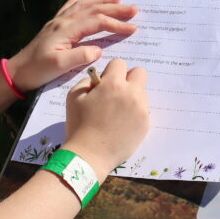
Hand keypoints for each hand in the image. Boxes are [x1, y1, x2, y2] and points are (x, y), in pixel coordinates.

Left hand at [7, 0, 137, 91]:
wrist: (16, 72)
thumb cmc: (37, 70)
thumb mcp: (59, 66)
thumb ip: (80, 56)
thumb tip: (99, 49)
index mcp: (66, 29)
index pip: (96, 22)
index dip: (116, 24)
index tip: (133, 28)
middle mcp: (63, 21)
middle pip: (93, 9)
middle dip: (115, 9)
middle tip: (134, 9)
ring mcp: (57, 22)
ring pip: (83, 5)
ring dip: (100, 1)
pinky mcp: (53, 27)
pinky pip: (67, 8)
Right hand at [62, 58, 149, 175]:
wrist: (89, 155)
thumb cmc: (78, 125)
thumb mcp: (74, 96)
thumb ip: (87, 81)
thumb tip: (98, 80)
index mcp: (113, 84)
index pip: (120, 63)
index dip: (111, 72)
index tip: (104, 83)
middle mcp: (131, 94)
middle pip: (140, 73)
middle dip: (129, 78)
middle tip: (117, 92)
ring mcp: (141, 110)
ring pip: (142, 93)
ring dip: (131, 97)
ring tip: (117, 113)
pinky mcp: (145, 124)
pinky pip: (143, 111)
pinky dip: (134, 114)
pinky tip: (121, 125)